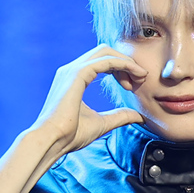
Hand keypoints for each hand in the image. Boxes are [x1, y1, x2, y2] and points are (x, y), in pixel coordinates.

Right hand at [25, 44, 146, 152]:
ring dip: (126, 61)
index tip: (133, 85)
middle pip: (105, 51)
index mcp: (74, 79)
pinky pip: (105, 60)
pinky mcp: (77, 74)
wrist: (52, 141)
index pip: (102, 62)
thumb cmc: (69, 135)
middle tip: (141, 78)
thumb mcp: (102, 123)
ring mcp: (72, 70)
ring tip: (141, 76)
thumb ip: (119, 116)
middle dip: (126, 62)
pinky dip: (123, 64)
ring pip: (106, 52)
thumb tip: (138, 115)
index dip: (121, 69)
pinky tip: (134, 75)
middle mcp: (72, 70)